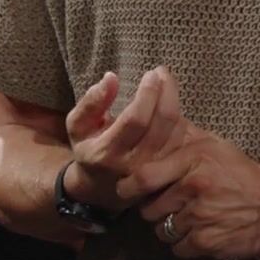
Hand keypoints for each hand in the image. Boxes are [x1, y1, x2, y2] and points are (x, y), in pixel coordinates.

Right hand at [64, 66, 191, 211]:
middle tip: (162, 72)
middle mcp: (133, 164)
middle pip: (161, 122)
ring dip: (175, 101)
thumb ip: (90, 103)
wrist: (99, 187)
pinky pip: (181, 139)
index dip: (147, 94)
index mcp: (107, 153)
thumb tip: (110, 78)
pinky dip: (181, 117)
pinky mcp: (167, 170)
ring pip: (175, 130)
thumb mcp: (77, 127)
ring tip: (166, 82)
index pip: (136, 119)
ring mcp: (153, 169)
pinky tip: (171, 102)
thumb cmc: (89, 148)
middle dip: (167, 92)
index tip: (151, 74)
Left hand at [125, 129, 259, 259]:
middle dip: (158, 209)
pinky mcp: (206, 241)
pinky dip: (188, 243)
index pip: (143, 177)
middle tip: (177, 204)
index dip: (129, 187)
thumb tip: (153, 118)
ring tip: (196, 216)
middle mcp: (195, 186)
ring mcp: (200, 215)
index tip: (127, 190)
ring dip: (174, 227)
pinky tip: (205, 230)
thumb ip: (183, 138)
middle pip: (149, 208)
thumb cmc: (242, 174)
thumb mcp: (215, 146)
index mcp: (195, 159)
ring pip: (162, 230)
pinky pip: (178, 247)